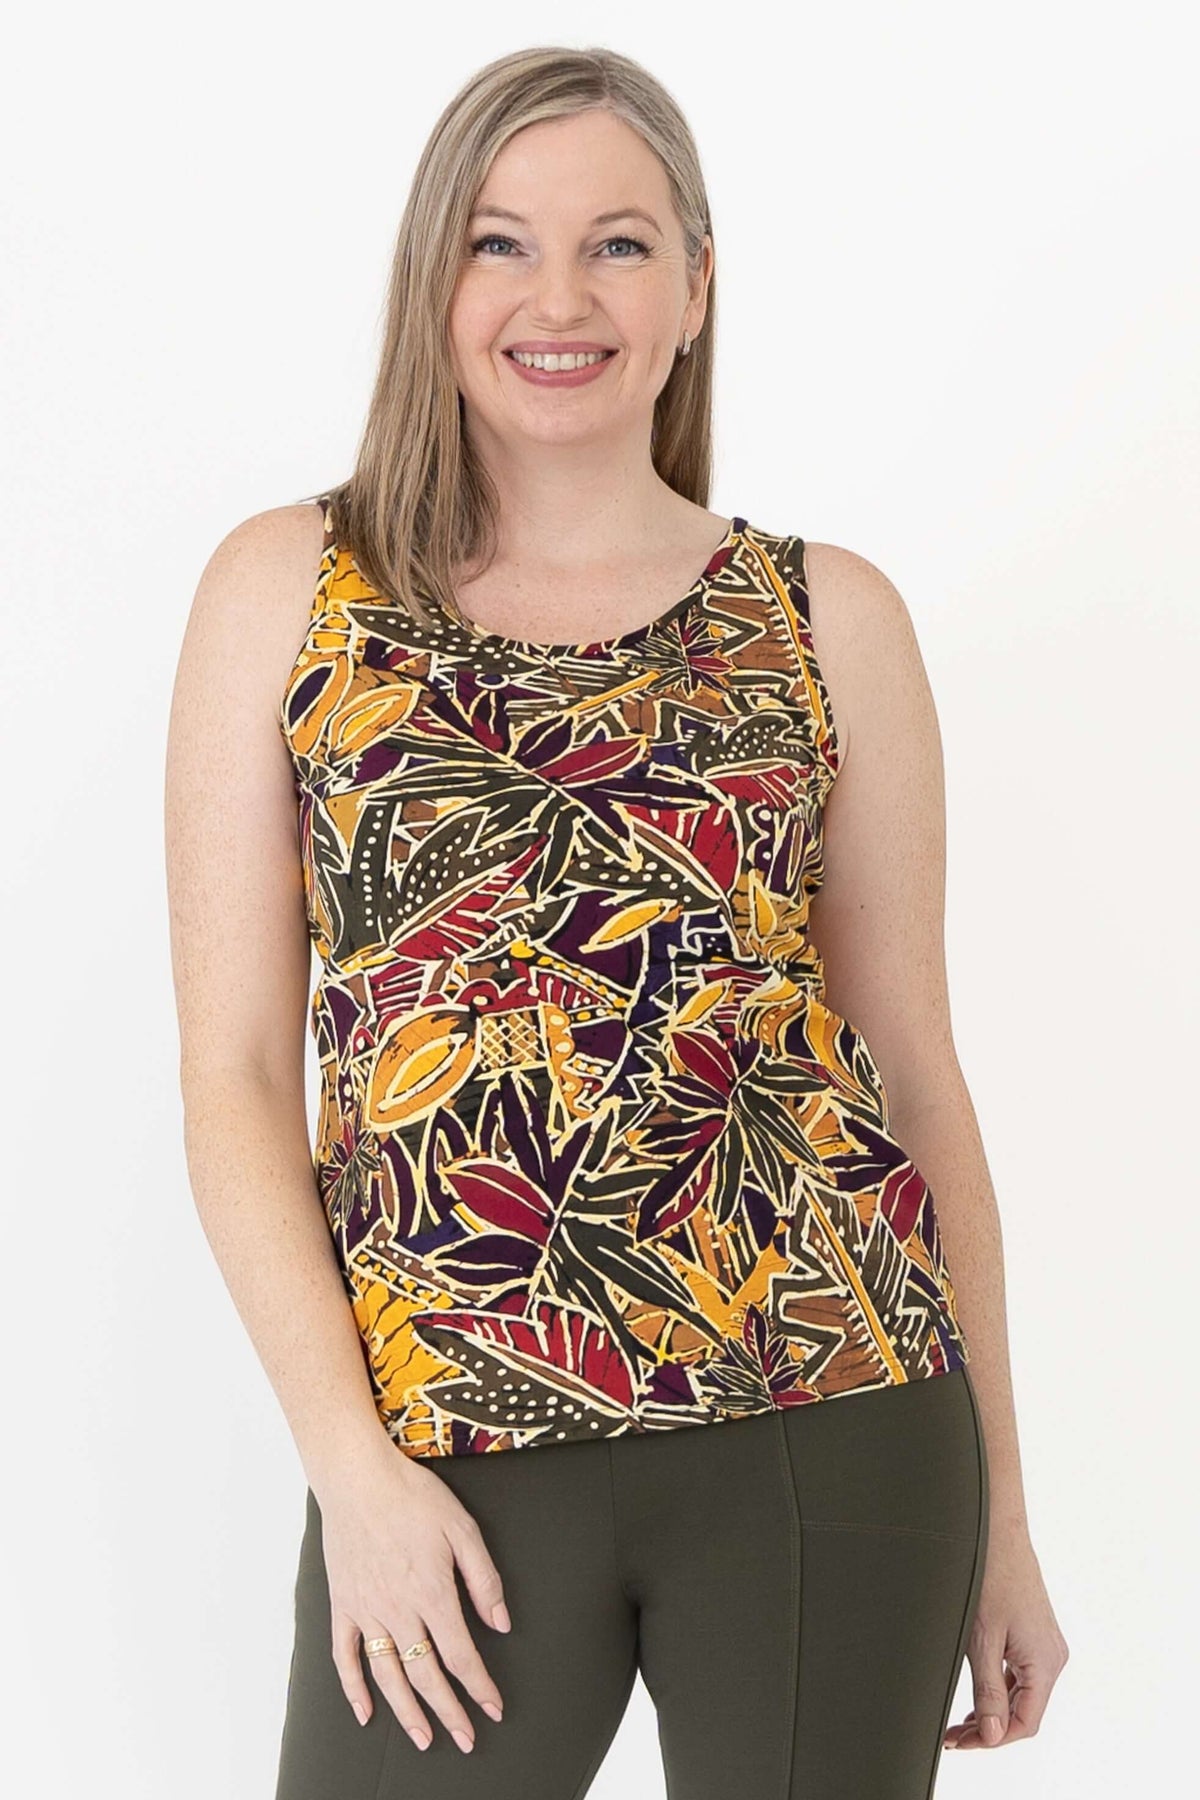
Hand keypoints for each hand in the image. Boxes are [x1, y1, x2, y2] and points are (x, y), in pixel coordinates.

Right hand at [316, 1445, 510, 1753]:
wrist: (359, 1478)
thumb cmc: (413, 1497)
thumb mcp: (463, 1528)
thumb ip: (484, 1579)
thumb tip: (501, 1623)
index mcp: (432, 1593)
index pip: (461, 1656)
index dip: (479, 1687)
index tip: (493, 1708)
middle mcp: (399, 1610)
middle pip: (426, 1675)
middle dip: (449, 1712)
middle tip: (465, 1739)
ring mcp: (367, 1611)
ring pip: (388, 1675)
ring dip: (407, 1711)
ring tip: (423, 1738)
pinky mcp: (343, 1605)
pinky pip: (345, 1657)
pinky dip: (353, 1688)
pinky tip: (365, 1712)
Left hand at [944, 1517, 1068, 1750]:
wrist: (997, 1530)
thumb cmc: (989, 1576)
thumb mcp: (983, 1639)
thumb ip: (989, 1690)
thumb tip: (991, 1736)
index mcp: (1045, 1663)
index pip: (1024, 1723)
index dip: (991, 1739)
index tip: (961, 1743)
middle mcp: (1052, 1656)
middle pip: (1024, 1711)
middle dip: (988, 1728)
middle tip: (952, 1736)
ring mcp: (1045, 1644)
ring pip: (1022, 1693)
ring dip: (993, 1710)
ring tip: (959, 1722)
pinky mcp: (1035, 1632)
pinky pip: (1021, 1673)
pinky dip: (1000, 1689)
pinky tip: (978, 1694)